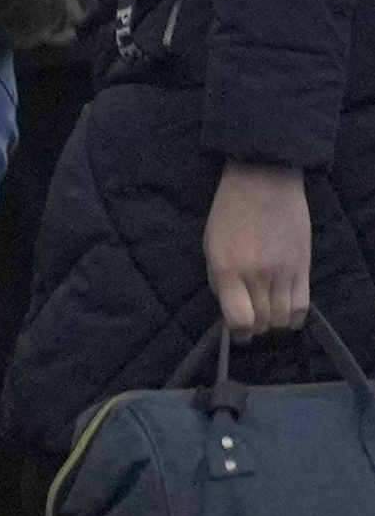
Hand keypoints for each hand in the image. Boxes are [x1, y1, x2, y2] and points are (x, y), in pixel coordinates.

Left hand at [208, 159, 320, 339]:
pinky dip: (296, 315)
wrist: (264, 182)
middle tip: (253, 322)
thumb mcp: (210, 245)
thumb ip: (219, 279)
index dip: (239, 333)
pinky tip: (289, 314)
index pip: (239, 319)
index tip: (238, 333)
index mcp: (227, 270)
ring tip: (269, 316)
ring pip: (284, 317)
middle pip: (263, 321)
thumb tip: (230, 307)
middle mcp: (256, 275)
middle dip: (256, 328)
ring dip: (276, 323)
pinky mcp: (304, 266)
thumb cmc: (229, 212)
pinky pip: (304, 303)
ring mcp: (284, 272)